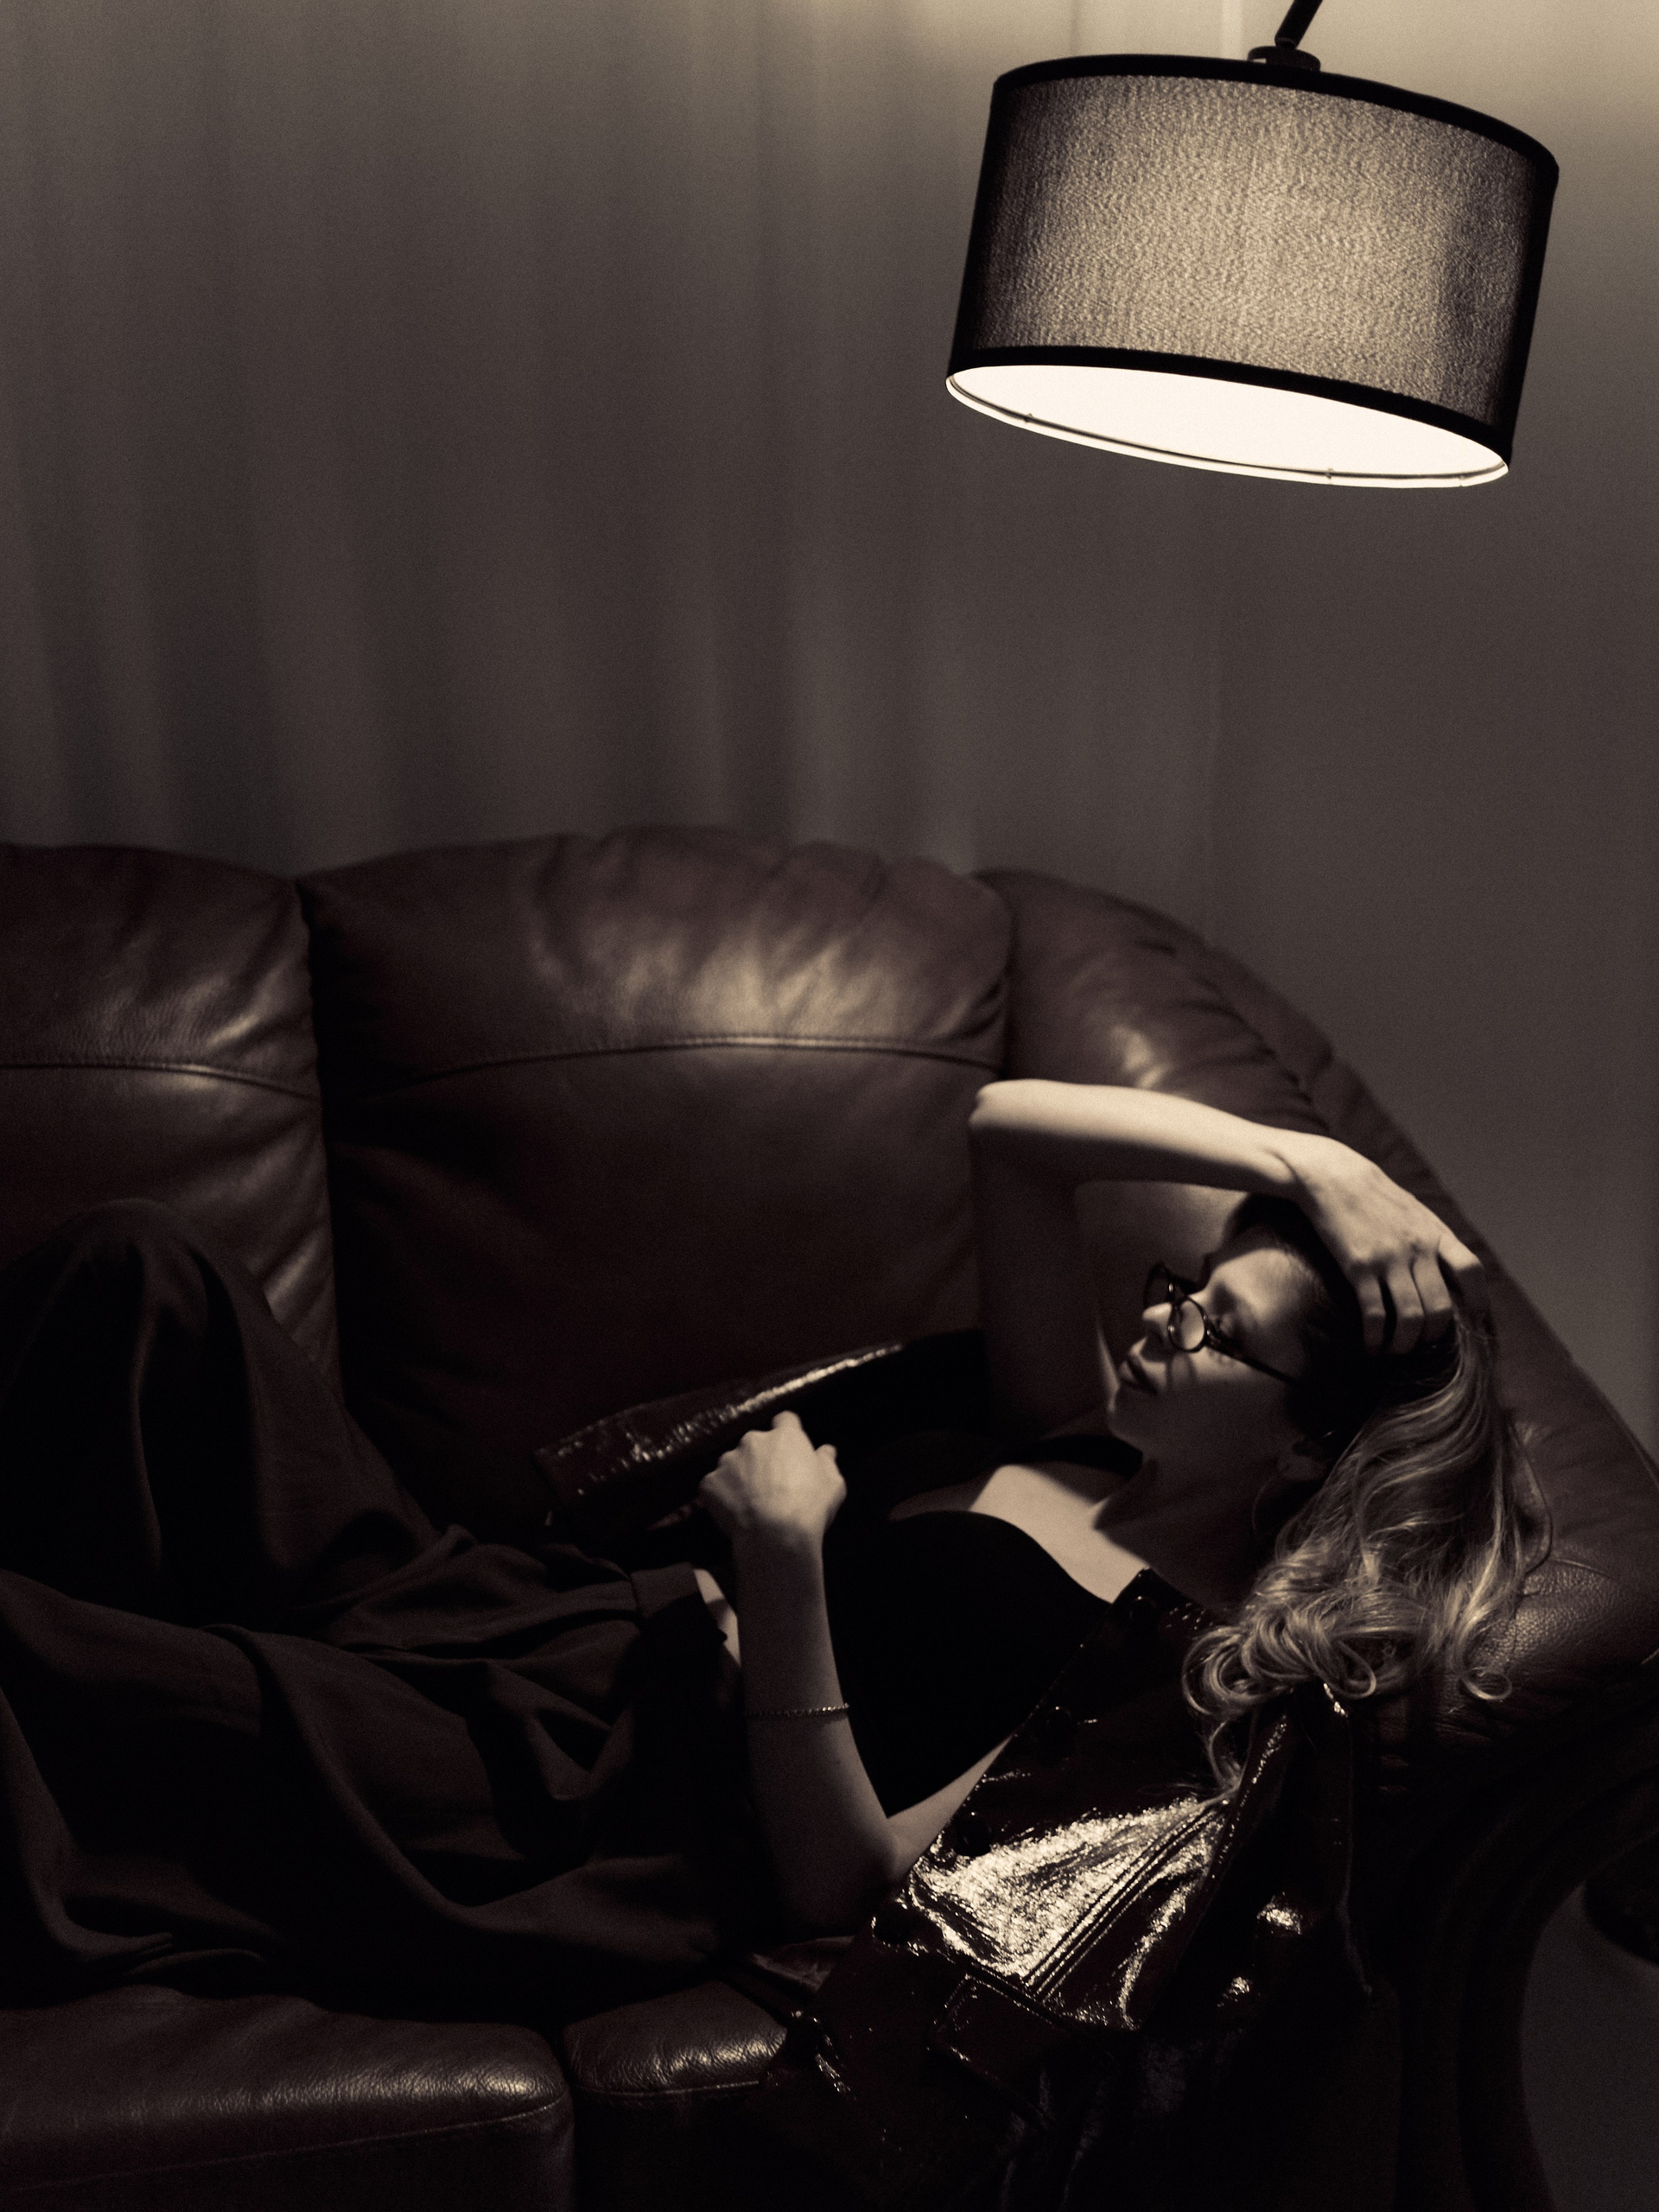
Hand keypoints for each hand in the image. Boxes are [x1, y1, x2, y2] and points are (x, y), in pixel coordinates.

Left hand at [697, 1411, 845, 1552]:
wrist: (775, 1534)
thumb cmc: (810, 1506)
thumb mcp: (833, 1485)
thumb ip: (827, 1463)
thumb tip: (826, 1450)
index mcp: (785, 1437)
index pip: (785, 1421)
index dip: (786, 1433)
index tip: (789, 1449)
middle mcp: (753, 1441)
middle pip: (755, 1443)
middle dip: (760, 1458)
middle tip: (769, 1484)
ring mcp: (727, 1460)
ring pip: (732, 1463)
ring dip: (739, 1476)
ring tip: (748, 1502)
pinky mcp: (709, 1483)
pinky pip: (714, 1486)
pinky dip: (721, 1495)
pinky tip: (733, 1512)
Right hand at [1289, 1137, 1486, 1354]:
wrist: (1334, 1177)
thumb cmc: (1375, 1197)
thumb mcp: (1415, 1213)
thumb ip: (1433, 1241)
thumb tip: (1449, 1274)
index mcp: (1436, 1234)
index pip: (1471, 1271)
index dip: (1477, 1301)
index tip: (1472, 1320)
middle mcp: (1417, 1248)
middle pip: (1441, 1308)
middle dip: (1433, 1336)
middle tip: (1421, 1343)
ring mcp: (1389, 1258)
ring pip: (1411, 1318)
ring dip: (1405, 1343)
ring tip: (1394, 1349)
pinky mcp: (1359, 1267)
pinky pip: (1375, 1313)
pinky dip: (1375, 1337)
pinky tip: (1371, 1344)